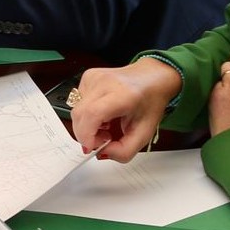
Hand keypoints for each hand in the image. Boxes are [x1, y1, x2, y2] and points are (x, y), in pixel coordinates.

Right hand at [66, 59, 180, 161]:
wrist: (152, 78)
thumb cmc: (149, 102)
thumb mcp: (144, 134)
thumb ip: (124, 151)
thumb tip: (101, 152)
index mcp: (123, 94)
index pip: (92, 114)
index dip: (86, 135)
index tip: (92, 146)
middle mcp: (105, 82)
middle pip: (79, 114)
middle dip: (86, 134)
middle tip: (104, 138)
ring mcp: (94, 77)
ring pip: (76, 110)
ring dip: (87, 125)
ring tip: (107, 124)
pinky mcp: (87, 76)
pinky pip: (78, 103)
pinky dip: (87, 114)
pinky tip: (103, 113)